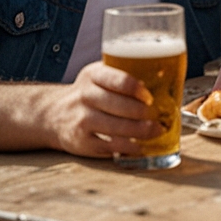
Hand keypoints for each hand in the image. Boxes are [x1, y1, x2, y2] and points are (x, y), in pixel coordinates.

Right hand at [40, 62, 161, 157]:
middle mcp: (85, 96)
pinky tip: (141, 145)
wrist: (53, 114)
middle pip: (120, 105)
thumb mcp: (99, 75)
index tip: (150, 96)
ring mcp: (82, 120)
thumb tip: (166, 79)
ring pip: (117, 127)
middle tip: (160, 117)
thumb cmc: (88, 93)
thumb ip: (123, 74)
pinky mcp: (83, 141)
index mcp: (93, 75)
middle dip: (144, 113)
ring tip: (157, 131)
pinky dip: (129, 147)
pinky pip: (110, 146)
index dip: (137, 89)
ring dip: (142, 131)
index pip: (118, 79)